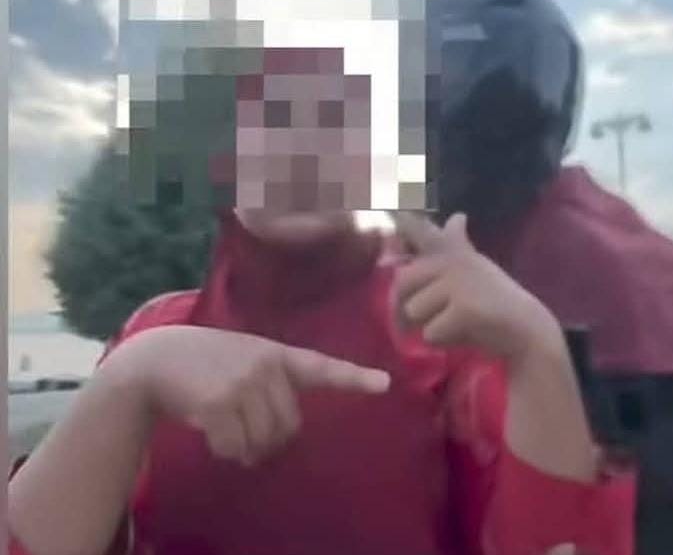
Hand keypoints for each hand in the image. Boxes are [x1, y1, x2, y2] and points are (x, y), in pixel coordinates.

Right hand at [111, 325, 389, 466]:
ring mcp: (244, 382)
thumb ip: (269, 383)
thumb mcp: (243, 357)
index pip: (322, 366)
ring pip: (263, 440)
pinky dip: (224, 450)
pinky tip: (210, 432)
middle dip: (269, 440)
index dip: (355, 378)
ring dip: (244, 449)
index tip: (384, 384)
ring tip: (226, 430)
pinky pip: (235, 447)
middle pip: (289, 427)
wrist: (155, 358)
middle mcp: (266, 365)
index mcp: (277, 354)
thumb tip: (276, 437)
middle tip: (246, 435)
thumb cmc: (203, 362)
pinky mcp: (221, 402)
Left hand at [391, 212, 558, 362]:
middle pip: (402, 283)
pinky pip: (430, 333)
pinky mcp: (463, 308)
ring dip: (429, 326)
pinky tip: (467, 333)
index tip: (388, 205)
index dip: (399, 217)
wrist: (528, 330)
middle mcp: (453, 259)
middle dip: (404, 308)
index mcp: (452, 249)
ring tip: (457, 324)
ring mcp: (458, 282)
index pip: (416, 227)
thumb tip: (456, 215)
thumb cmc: (495, 301)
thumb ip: (454, 245)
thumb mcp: (473, 268)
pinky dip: (443, 342)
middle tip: (418, 324)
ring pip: (414, 311)